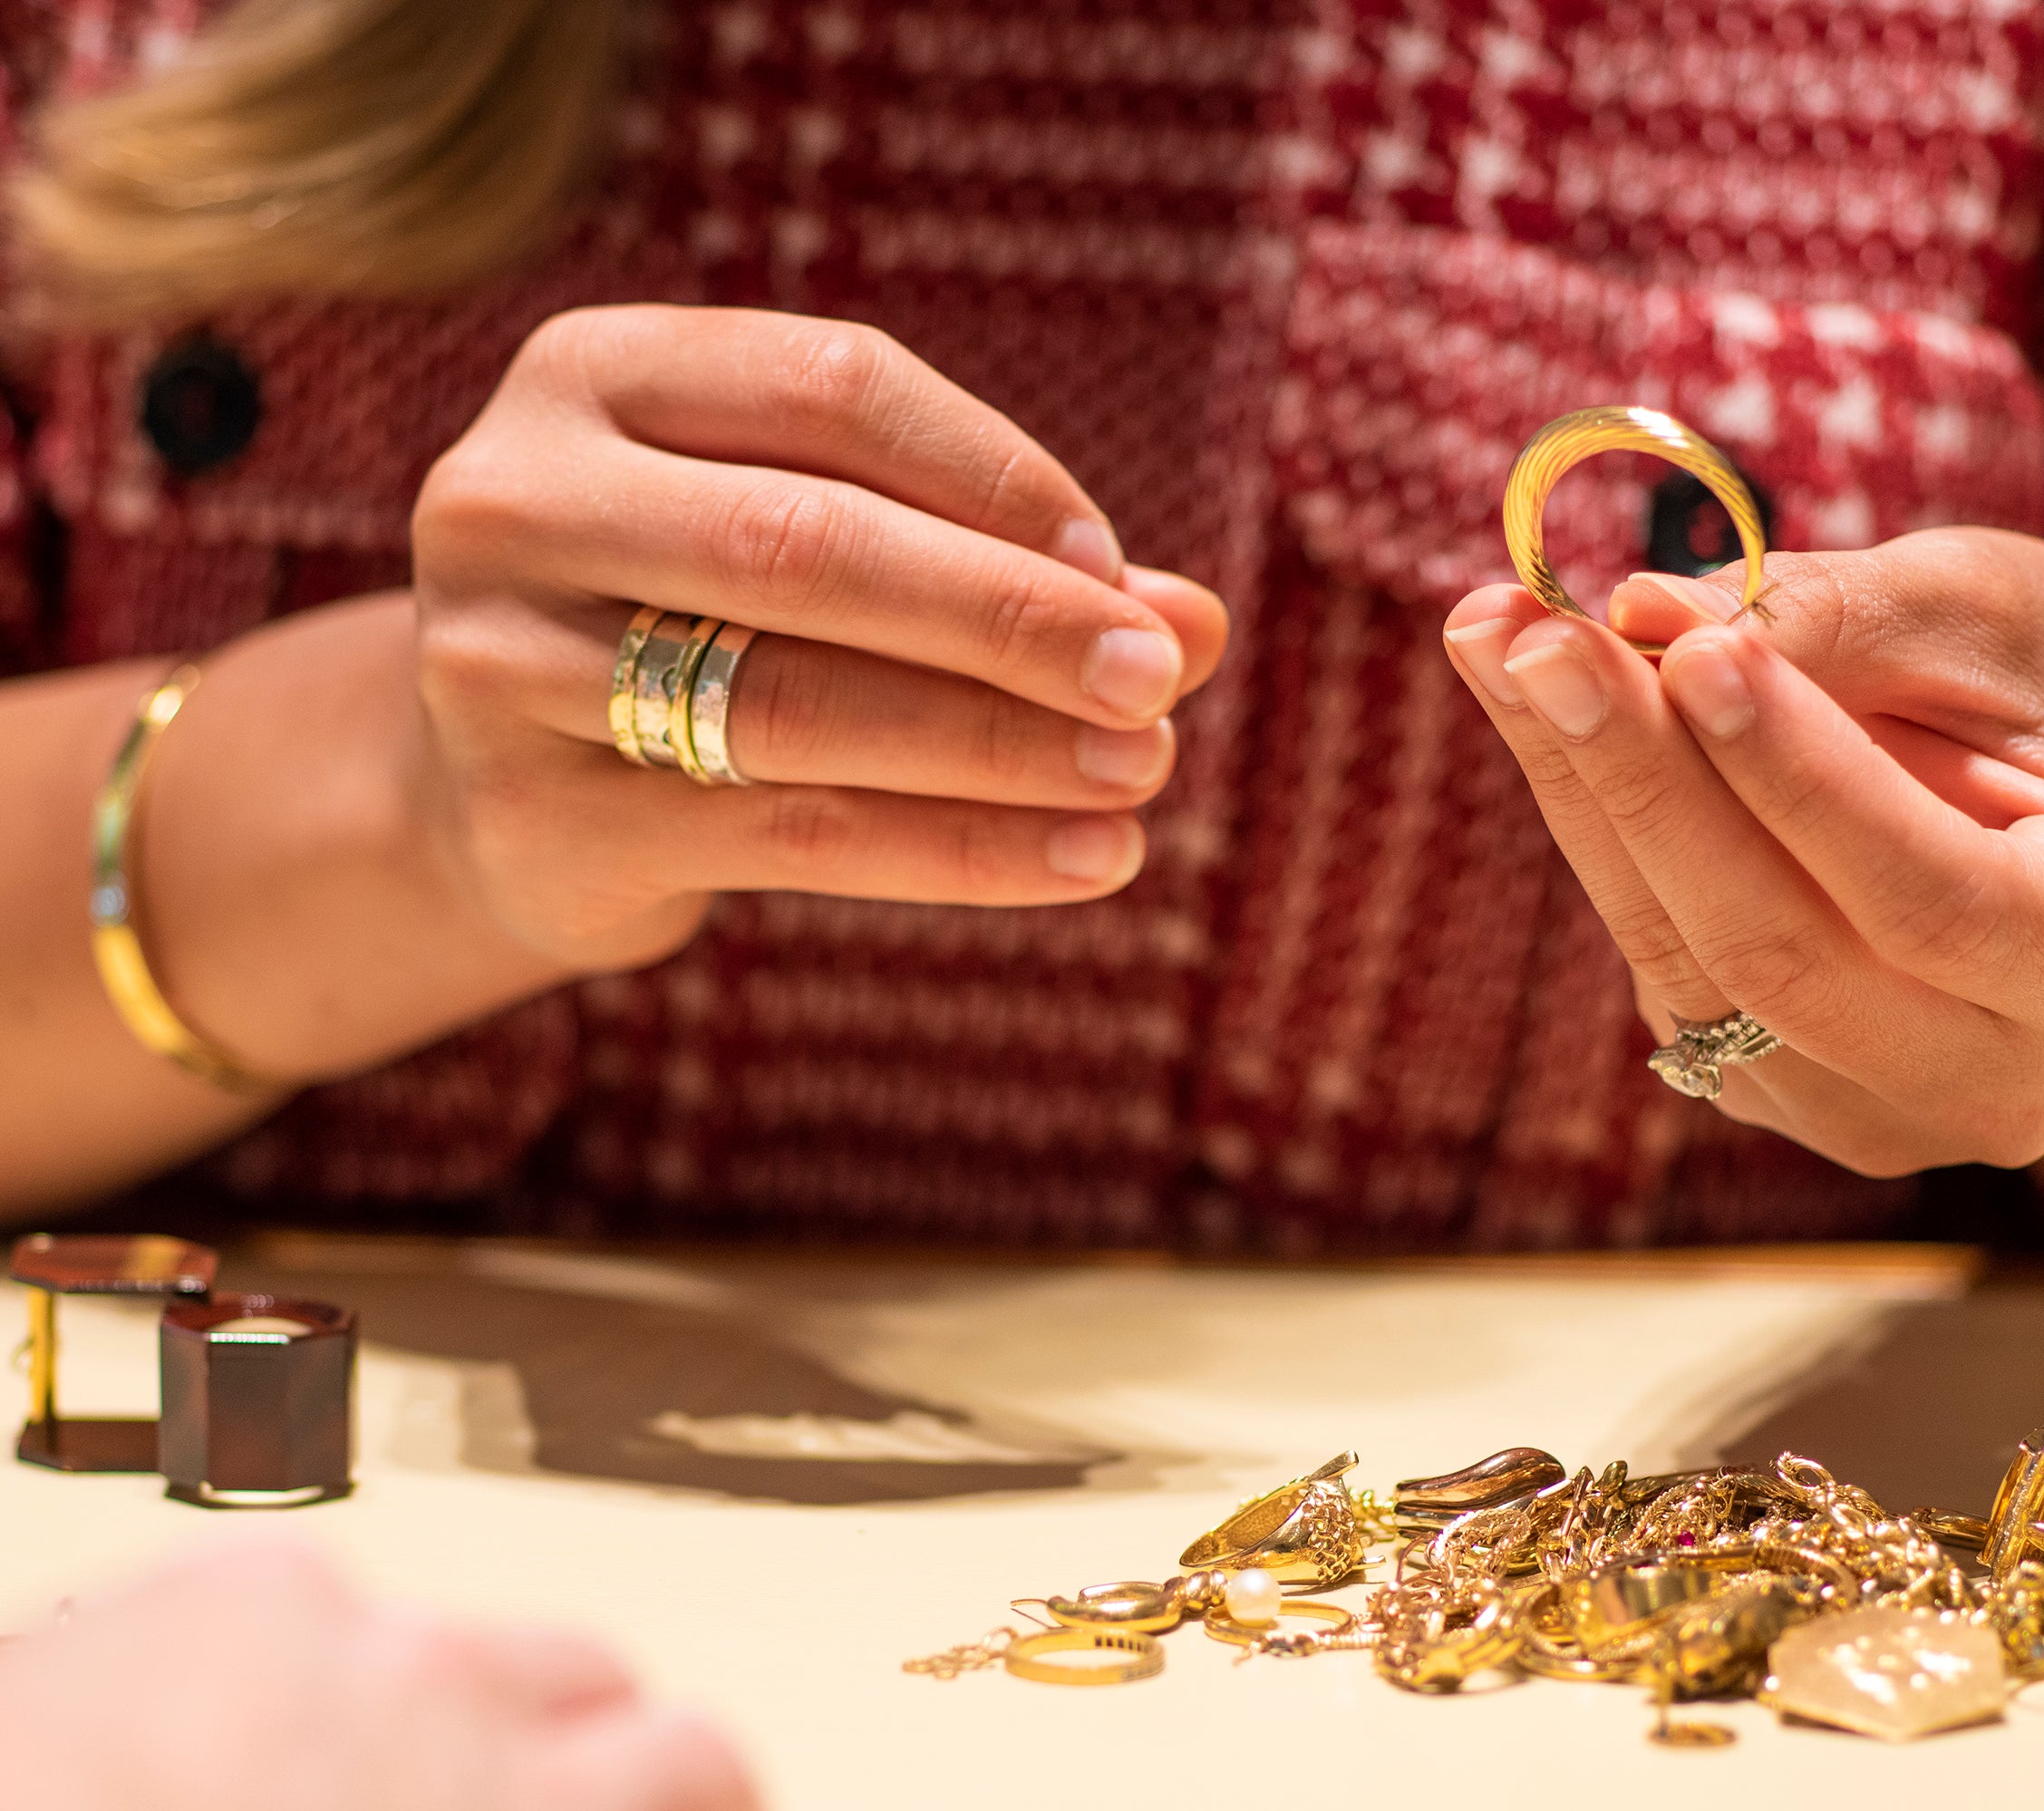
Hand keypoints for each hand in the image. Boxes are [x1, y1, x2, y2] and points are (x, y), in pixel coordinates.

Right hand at [411, 306, 1230, 969]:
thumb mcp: (816, 557)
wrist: (500, 796)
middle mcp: (514, 499)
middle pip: (806, 545)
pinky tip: (1082, 860)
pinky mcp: (539, 818)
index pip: (833, 386)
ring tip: (1140, 775)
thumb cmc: (697, 633)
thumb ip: (988, 563)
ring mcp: (501, 664)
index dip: (996, 474)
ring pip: (796, 704)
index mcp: (592, 375)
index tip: (1124, 573)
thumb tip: (1201, 624)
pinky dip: (960, 850)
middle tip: (1159, 680)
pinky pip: (791, 834)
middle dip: (1009, 617)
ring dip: (998, 746)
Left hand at [1442, 529, 2043, 1175]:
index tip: (1687, 648)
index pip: (1927, 900)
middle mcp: (1992, 1081)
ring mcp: (1864, 1110)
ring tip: (1496, 640)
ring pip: (1686, 964)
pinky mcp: (1763, 1091)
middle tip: (1533, 638)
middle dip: (1642, 777)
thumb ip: (1836, 619)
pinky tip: (1537, 711)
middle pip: (1774, 949)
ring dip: (1577, 793)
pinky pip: (1657, 962)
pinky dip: (1593, 827)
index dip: (1794, 778)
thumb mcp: (1992, 620)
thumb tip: (1644, 612)